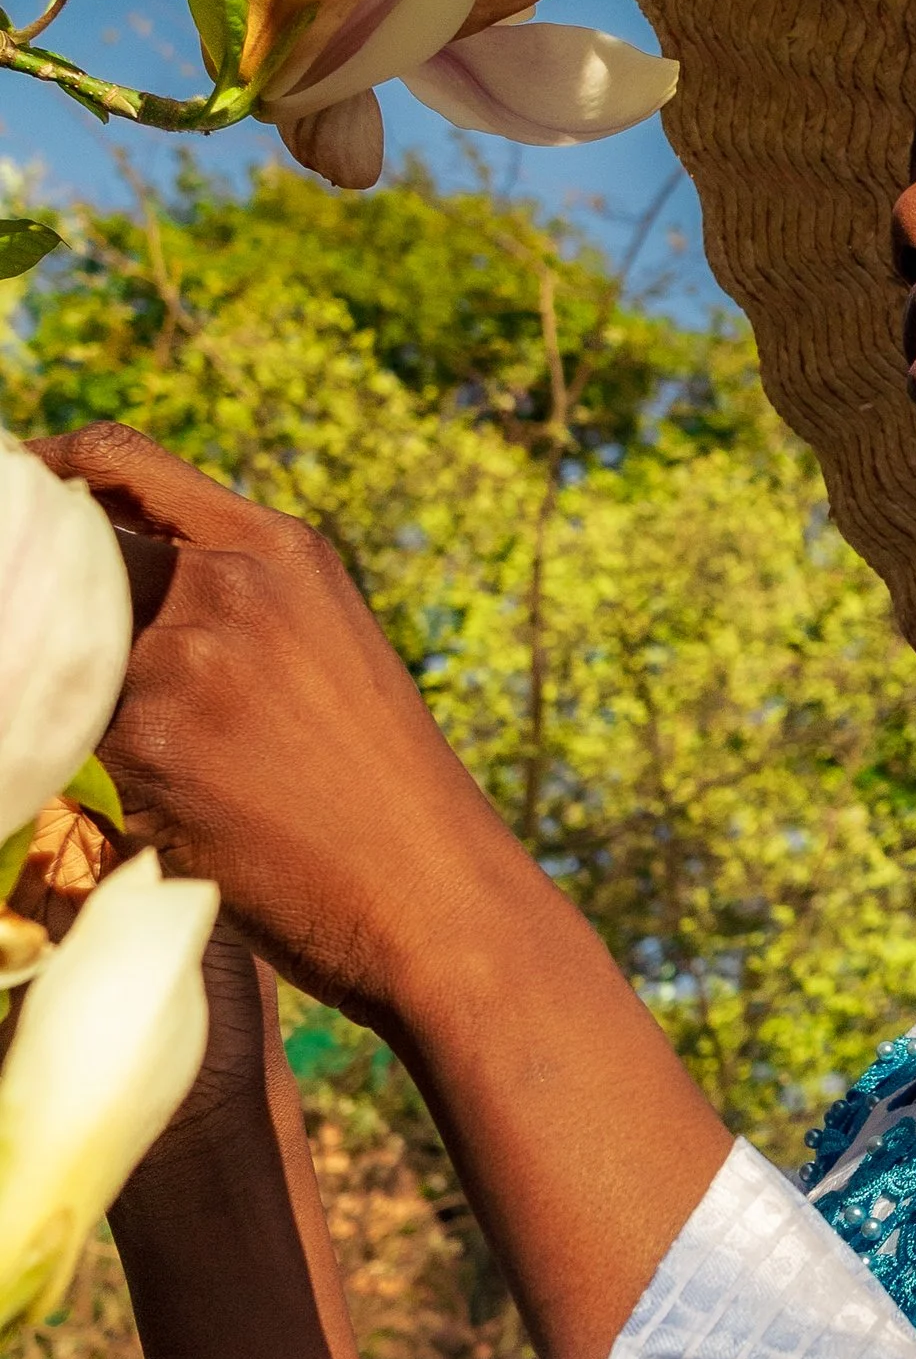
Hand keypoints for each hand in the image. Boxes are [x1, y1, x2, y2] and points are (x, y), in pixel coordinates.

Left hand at [30, 422, 526, 1037]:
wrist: (432, 899)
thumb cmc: (382, 796)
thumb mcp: (325, 652)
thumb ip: (231, 606)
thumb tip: (118, 602)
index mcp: (279, 549)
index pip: (120, 459)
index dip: (41, 470)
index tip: (9, 499)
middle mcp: (230, 583)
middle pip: (71, 556)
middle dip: (39, 598)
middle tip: (39, 645)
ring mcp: (187, 656)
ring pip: (62, 655)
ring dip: (70, 706)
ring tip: (149, 770)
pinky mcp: (149, 744)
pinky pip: (67, 742)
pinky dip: (87, 779)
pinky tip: (157, 822)